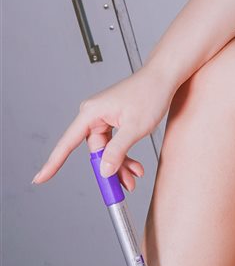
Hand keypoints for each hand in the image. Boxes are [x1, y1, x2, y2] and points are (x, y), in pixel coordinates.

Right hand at [31, 65, 176, 188]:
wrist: (164, 77)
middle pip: (93, 151)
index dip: (53, 163)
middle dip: (108, 170)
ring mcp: (103, 117)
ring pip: (106, 150)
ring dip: (119, 165)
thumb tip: (104, 171)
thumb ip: (117, 151)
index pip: (67, 143)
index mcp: (91, 112)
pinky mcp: (113, 119)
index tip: (40, 178)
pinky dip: (124, 155)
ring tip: (134, 177)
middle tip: (122, 187)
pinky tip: (135, 166)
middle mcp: (93, 114)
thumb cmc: (150, 94)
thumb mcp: (135, 127)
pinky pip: (114, 143)